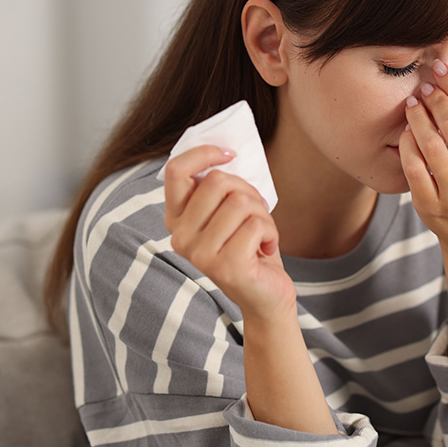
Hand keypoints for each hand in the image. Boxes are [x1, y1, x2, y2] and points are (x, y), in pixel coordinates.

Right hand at [163, 145, 295, 319]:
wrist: (265, 295)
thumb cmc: (249, 246)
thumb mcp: (229, 212)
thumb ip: (220, 187)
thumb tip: (226, 151)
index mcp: (176, 219)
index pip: (176, 170)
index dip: (204, 153)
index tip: (229, 154)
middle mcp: (180, 237)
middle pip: (218, 182)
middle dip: (248, 191)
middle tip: (255, 214)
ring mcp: (200, 254)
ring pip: (240, 202)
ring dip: (262, 215)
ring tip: (260, 235)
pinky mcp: (225, 267)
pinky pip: (256, 225)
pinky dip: (271, 233)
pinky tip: (265, 250)